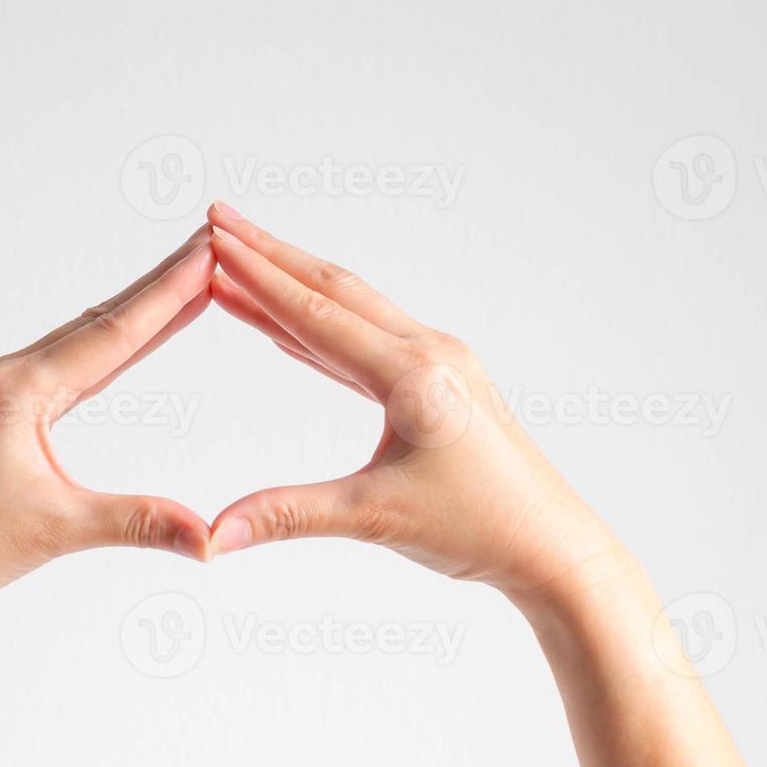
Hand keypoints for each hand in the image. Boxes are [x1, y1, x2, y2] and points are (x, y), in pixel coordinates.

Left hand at [0, 226, 216, 623]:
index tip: (207, 250)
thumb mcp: (56, 531)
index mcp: (20, 390)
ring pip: (81, 339)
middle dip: (159, 284)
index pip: (113, 333)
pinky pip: (64, 366)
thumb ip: (138, 523)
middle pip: (100, 320)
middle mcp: (8, 375)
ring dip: (134, 312)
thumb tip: (210, 541)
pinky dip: (104, 348)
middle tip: (207, 243)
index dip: (169, 292)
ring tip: (183, 283)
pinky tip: (125, 343)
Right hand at [205, 203, 621, 602]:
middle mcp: (428, 354)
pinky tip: (288, 328)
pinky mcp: (439, 384)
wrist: (551, 546)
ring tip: (242, 261)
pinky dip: (320, 329)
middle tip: (219, 219)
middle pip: (334, 290)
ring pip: (352, 310)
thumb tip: (214, 534)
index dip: (259, 277)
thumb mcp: (374, 518)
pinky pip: (367, 342)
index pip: (318, 315)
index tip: (216, 237)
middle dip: (271, 255)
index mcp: (413, 375)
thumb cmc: (481, 529)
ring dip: (294, 285)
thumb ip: (289, 515)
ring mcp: (437, 364)